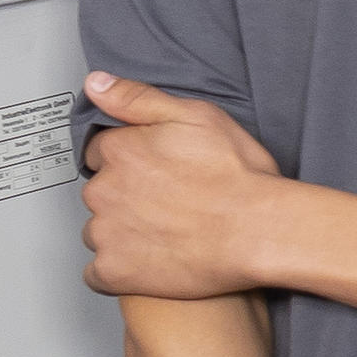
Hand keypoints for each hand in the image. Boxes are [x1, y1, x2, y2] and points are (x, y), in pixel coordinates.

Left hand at [82, 73, 287, 299]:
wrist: (260, 231)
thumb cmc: (238, 177)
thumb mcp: (198, 116)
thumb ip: (139, 99)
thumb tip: (96, 83)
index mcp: (121, 150)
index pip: (101, 152)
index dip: (130, 161)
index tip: (154, 172)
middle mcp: (104, 190)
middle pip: (100, 192)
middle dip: (125, 196)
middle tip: (167, 204)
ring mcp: (106, 233)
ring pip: (99, 231)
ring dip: (121, 233)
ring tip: (165, 234)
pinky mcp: (114, 271)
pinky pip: (98, 273)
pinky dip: (117, 270)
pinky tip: (150, 262)